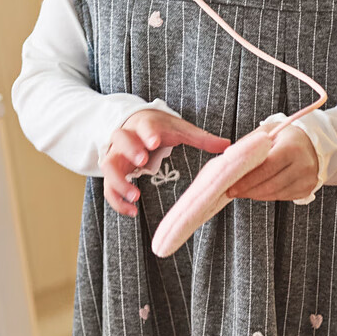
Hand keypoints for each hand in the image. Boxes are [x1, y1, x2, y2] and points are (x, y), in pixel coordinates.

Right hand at [102, 109, 230, 216]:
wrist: (135, 123)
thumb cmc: (160, 128)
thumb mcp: (180, 129)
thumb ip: (202, 138)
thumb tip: (228, 146)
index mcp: (145, 124)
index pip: (144, 126)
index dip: (148, 134)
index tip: (154, 143)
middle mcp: (126, 137)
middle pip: (120, 141)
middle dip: (130, 151)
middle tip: (142, 163)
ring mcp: (116, 154)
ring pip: (109, 165)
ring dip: (119, 181)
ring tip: (136, 196)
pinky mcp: (112, 172)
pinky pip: (108, 187)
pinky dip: (117, 200)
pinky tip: (132, 212)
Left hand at [225, 125, 319, 201]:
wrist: (312, 143)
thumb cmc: (286, 136)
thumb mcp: (268, 132)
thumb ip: (249, 143)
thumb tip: (229, 157)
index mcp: (291, 147)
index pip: (266, 168)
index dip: (247, 180)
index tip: (231, 185)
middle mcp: (303, 164)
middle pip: (270, 184)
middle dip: (248, 190)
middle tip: (232, 191)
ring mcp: (307, 179)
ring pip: (276, 194)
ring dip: (256, 195)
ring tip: (242, 192)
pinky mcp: (307, 189)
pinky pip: (283, 197)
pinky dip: (267, 196)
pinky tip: (257, 191)